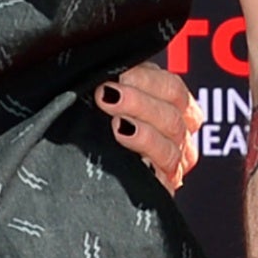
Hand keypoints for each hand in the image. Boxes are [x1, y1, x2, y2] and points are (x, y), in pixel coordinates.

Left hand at [95, 62, 201, 193]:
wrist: (80, 163)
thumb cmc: (93, 113)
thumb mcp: (107, 90)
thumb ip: (116, 77)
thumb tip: (109, 69)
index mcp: (171, 104)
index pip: (172, 88)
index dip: (146, 79)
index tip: (115, 77)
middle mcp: (177, 135)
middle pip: (173, 118)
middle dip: (139, 104)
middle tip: (106, 97)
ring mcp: (171, 164)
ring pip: (171, 150)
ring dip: (144, 136)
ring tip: (117, 126)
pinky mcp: (161, 188)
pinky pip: (165, 182)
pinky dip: (151, 169)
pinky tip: (136, 161)